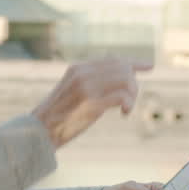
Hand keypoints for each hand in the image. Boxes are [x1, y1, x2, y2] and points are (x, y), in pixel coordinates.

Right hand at [31, 59, 150, 147]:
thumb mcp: (71, 91)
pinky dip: (129, 104)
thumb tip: (114, 83)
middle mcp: (83, 73)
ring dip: (132, 95)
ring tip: (126, 108)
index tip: (148, 66)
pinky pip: (122, 96)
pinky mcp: (91, 102)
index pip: (113, 59)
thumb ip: (89, 82)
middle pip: (123, 67)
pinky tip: (124, 113)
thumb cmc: (57, 116)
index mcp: (78, 68)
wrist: (40, 130)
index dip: (133, 62)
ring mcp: (87, 86)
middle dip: (133, 84)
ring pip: (125, 79)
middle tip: (129, 101)